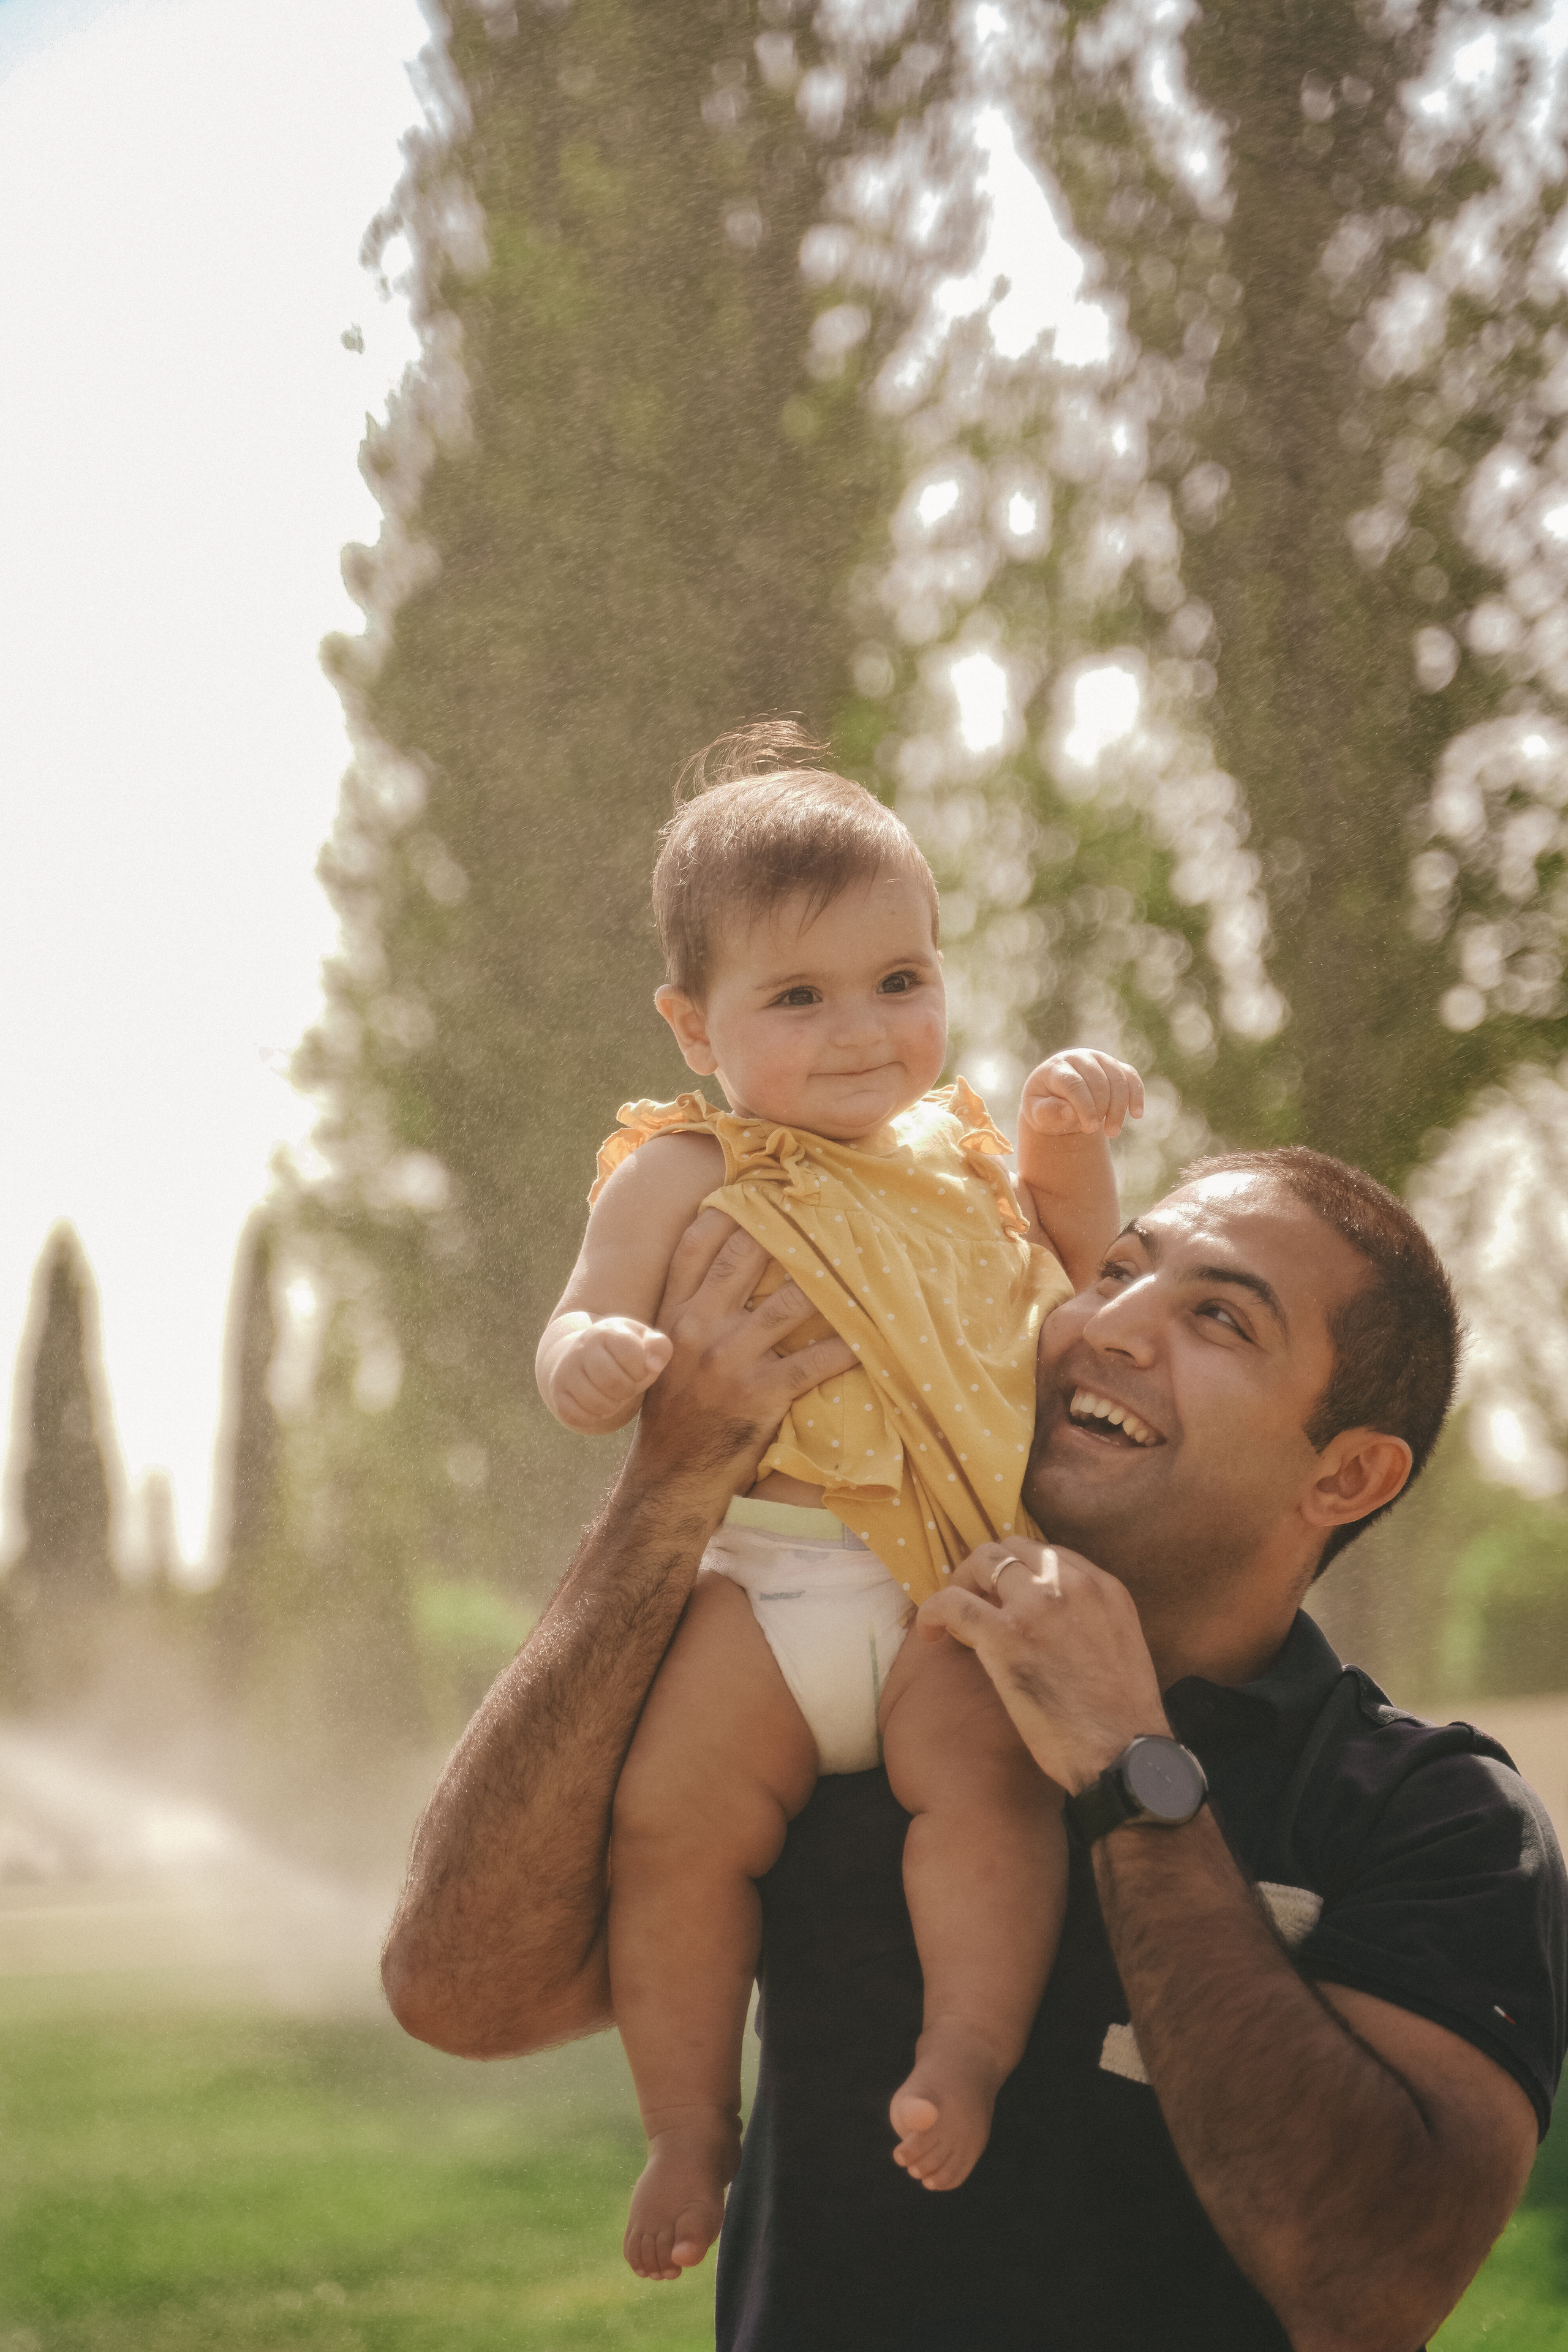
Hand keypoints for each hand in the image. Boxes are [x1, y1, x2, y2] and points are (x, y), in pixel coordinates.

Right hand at [549, 1314, 673, 1430]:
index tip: (638, 1369)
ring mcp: (566, 1371)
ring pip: (595, 1402)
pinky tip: (597, 1406)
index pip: (632, 1354)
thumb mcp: (643, 1342)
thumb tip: (653, 1365)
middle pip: (613, 1381)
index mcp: (607, 1331)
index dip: (641, 1369)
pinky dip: (592, 1417)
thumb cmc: (623, 1353)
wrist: (582, 1356)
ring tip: (613, 1396)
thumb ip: (659, 1347)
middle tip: (626, 1386)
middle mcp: (582, 1348)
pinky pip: (576, 1416)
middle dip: (627, 1390)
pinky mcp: (557, 1393)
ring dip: (612, 1406)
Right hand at [632, 1208, 857, 1490]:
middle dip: (781, 1227)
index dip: (725, 1211)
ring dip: (825, 1280)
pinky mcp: (762, 1394)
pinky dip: (847, 1345)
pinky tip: (873, 1332)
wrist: (671, 1475)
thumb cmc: (674, 1410)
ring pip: (788, 1302)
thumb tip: (726, 1264)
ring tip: (857, 1255)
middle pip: (743, 1258)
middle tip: (820, 1203)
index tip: (755, 1184)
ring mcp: (731, 1361)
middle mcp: (698, 1329)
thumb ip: (688, 1311)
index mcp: (672, 1315)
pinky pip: (816, 1360)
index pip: (694, 1247)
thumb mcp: (664, 1353)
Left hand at [916, 1538, 1168, 1792]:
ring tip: (953, 1616)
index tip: (1005, 1597)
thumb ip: (1088, 1620)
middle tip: (975, 1601)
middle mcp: (1071, 1584)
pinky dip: (933, 1612)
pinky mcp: (1005, 1634)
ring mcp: (1037, 1605)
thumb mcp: (1119, 1645)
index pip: (1048, 1553)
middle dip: (989, 1570)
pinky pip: (953, 1603)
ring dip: (963, 1582)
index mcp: (1104, 1587)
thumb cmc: (1122, 1721)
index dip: (1020, 1572)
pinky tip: (929, 1633)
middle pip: (1013, 1548)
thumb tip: (1049, 1623)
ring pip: (983, 1562)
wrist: (1124, 1756)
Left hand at [1021, 1050, 1143, 1139]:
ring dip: (1120, 1107)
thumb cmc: (1046, 1107)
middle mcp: (1079, 1057)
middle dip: (1103, 1109)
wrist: (1059, 1099)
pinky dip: (1136, 1095)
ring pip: (1117, 1079)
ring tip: (1113, 1132)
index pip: (1074, 1084)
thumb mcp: (1038, 1114)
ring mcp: (1099, 1059)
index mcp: (1056, 1068)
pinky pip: (1131, 1076)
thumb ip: (1047, 1112)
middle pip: (1098, 1081)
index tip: (1090, 1129)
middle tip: (1103, 1133)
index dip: (1085, 1106)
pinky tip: (1136, 1114)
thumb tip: (1069, 1111)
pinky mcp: (1115, 1066)